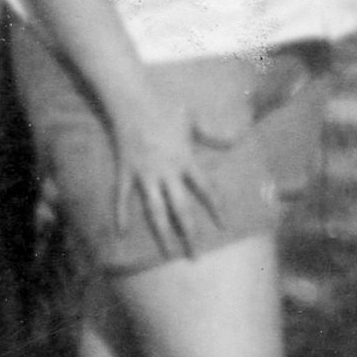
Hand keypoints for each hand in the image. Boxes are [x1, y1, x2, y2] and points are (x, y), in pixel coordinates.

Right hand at [106, 103, 211, 260]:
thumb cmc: (165, 107)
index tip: (223, 226)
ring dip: (162, 234)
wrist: (131, 100)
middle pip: (180, 210)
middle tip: (195, 256)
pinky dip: (121, 214)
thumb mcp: (193, 118)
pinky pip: (122, 197)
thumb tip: (235, 140)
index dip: (216, 208)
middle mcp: (166, 172)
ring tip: (168, 252)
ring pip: (154, 211)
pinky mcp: (126, 172)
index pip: (205, 190)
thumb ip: (213, 132)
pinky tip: (121, 233)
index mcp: (185, 160)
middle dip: (189, 234)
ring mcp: (145, 175)